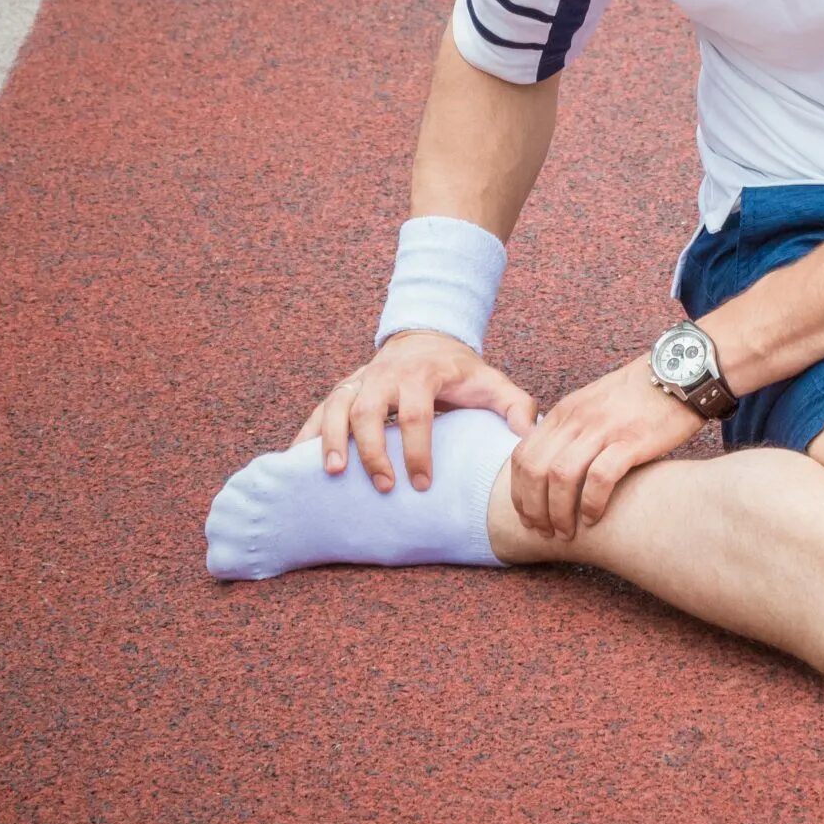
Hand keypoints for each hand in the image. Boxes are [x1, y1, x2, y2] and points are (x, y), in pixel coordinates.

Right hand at [295, 330, 536, 492]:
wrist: (427, 337)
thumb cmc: (461, 370)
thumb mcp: (492, 381)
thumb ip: (514, 405)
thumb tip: (527, 433)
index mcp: (422, 374)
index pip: (416, 414)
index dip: (418, 450)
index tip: (423, 483)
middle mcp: (385, 374)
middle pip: (369, 410)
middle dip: (373, 450)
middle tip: (383, 486)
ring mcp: (360, 380)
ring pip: (338, 406)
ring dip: (332, 439)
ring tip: (332, 473)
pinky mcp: (344, 389)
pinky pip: (320, 410)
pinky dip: (307, 434)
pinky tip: (295, 461)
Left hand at [508, 354, 705, 538]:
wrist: (679, 374)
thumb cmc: (639, 396)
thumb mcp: (593, 405)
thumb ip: (571, 431)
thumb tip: (553, 466)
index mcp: (564, 413)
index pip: (522, 456)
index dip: (519, 493)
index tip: (527, 517)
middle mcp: (577, 420)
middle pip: (535, 470)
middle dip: (534, 508)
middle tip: (544, 532)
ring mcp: (603, 429)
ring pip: (561, 477)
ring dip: (559, 512)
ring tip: (567, 533)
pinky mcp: (631, 440)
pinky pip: (599, 477)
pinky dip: (591, 503)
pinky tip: (593, 519)